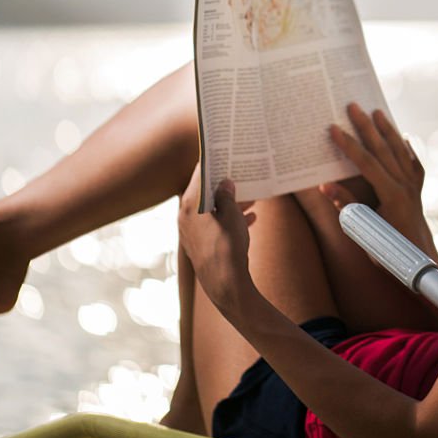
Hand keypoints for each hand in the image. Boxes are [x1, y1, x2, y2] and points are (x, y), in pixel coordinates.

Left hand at [177, 163, 257, 311]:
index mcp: (190, 206)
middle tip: (240, 173)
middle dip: (224, 184)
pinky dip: (229, 218)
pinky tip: (250, 217)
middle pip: (205, 193)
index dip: (212, 163)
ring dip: (230, 202)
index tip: (223, 152)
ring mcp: (192, 233)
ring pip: (212, 210)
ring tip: (251, 195)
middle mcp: (186, 218)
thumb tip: (224, 182)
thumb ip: (227, 196)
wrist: (225, 285)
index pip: (198, 176)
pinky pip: (215, 225)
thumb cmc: (228, 247)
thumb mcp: (232, 215)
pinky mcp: (201, 246)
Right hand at [321, 104, 434, 256]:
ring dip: (387, 130)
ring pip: (399, 151)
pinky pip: (413, 163)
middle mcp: (405, 185)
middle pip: (383, 149)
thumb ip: (347, 207)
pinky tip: (403, 138)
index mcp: (391, 194)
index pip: (366, 162)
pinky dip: (407, 149)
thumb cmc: (389, 252)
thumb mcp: (363, 232)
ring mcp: (414, 187)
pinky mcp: (418, 191)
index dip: (349, 144)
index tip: (334, 128)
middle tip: (353, 106)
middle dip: (366, 126)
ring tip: (377, 112)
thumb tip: (325, 186)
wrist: (421, 263)